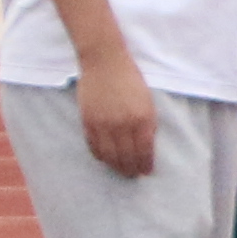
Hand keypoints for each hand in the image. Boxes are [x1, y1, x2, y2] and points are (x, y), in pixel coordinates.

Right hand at [77, 56, 158, 181]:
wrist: (105, 62)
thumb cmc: (131, 80)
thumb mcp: (148, 101)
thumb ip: (148, 123)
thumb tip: (147, 145)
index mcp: (142, 118)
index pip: (145, 150)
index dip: (146, 164)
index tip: (147, 171)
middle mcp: (123, 124)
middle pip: (127, 156)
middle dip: (131, 169)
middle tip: (133, 175)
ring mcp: (104, 124)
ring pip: (109, 155)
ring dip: (116, 166)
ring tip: (120, 170)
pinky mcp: (88, 121)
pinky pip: (94, 146)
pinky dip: (100, 156)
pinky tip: (105, 159)